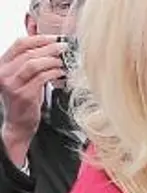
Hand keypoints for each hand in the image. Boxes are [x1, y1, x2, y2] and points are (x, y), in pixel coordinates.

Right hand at [0, 36, 62, 165]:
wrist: (18, 124)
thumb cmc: (25, 100)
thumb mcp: (24, 78)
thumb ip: (31, 63)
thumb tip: (52, 47)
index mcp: (2, 64)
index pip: (20, 44)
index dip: (39, 39)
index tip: (55, 38)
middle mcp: (3, 72)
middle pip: (28, 52)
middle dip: (49, 48)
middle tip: (64, 48)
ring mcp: (11, 84)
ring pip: (33, 63)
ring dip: (52, 60)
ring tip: (64, 62)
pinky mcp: (22, 95)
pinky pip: (40, 78)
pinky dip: (53, 73)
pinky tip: (61, 74)